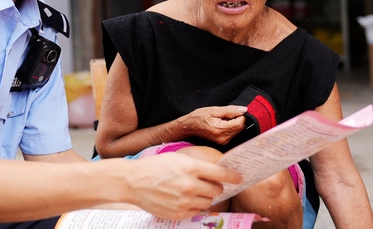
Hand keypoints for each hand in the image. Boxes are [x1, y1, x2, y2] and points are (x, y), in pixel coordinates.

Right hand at [126, 152, 240, 219]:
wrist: (133, 182)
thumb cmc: (154, 167)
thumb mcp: (177, 159)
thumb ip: (197, 166)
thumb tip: (215, 172)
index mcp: (190, 168)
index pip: (221, 174)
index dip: (233, 176)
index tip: (240, 177)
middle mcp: (190, 185)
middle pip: (217, 190)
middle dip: (215, 186)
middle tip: (208, 183)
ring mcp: (184, 201)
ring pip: (208, 202)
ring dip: (205, 197)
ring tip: (193, 191)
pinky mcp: (179, 213)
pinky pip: (196, 211)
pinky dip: (194, 206)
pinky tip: (184, 199)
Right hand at [178, 105, 247, 144]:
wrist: (190, 126)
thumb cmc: (199, 117)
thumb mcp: (214, 110)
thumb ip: (230, 110)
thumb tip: (244, 110)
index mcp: (221, 129)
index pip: (240, 123)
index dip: (239, 115)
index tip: (232, 112)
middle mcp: (223, 138)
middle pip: (240, 127)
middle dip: (236, 120)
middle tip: (225, 116)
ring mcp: (223, 142)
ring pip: (238, 131)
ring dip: (233, 124)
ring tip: (221, 121)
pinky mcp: (223, 143)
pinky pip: (233, 134)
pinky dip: (231, 128)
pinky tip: (222, 125)